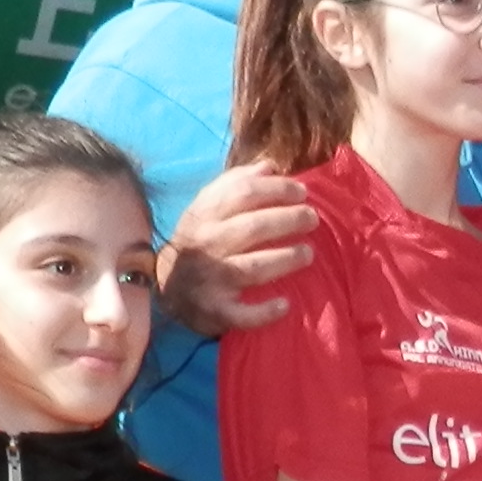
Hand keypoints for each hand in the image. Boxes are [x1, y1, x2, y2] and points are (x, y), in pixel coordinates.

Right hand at [156, 162, 314, 334]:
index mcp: (205, 216)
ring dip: (285, 259)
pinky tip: (285, 304)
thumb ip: (234, 184)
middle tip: (313, 219)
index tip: (303, 192)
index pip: (244, 193)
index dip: (278, 189)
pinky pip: (242, 314)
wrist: (169, 289)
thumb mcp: (206, 208)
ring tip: (308, 253)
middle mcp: (206, 244)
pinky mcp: (215, 311)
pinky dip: (264, 311)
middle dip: (289, 220)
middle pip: (253, 227)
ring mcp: (210, 279)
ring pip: (252, 266)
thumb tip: (269, 166)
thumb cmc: (198, 243)